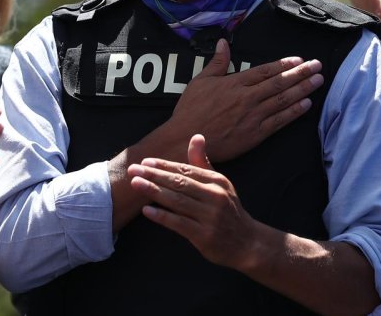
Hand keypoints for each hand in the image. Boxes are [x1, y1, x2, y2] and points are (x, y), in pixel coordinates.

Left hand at [128, 134, 260, 269]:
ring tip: (135, 184)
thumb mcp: (220, 184)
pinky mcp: (204, 236)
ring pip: (177, 201)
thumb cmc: (228, 210)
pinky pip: (179, 223)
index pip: (186, 169)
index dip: (164, 165)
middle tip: (133, 170)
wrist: (247, 243)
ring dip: (154, 191)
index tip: (145, 161)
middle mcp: (215, 196)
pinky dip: (162, 216)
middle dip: (154, 175)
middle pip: (180, 183)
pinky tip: (147, 210)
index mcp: (217, 181)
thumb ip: (203, 162)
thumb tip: (196, 136)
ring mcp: (210, 217)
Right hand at [169, 38, 322, 162]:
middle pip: (280, 83)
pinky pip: (279, 121)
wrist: (186, 140)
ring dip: (303, 90)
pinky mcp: (255, 134)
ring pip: (283, 100)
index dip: (284, 64)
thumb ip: (217, 62)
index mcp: (235, 83)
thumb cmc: (191, 110)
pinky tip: (306, 105)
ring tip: (318, 81)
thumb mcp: (200, 81)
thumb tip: (223, 42)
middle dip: (301, 73)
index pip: (265, 70)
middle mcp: (247, 98)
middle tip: (318, 66)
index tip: (299, 60)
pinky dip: (294, 112)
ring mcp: (253, 116)